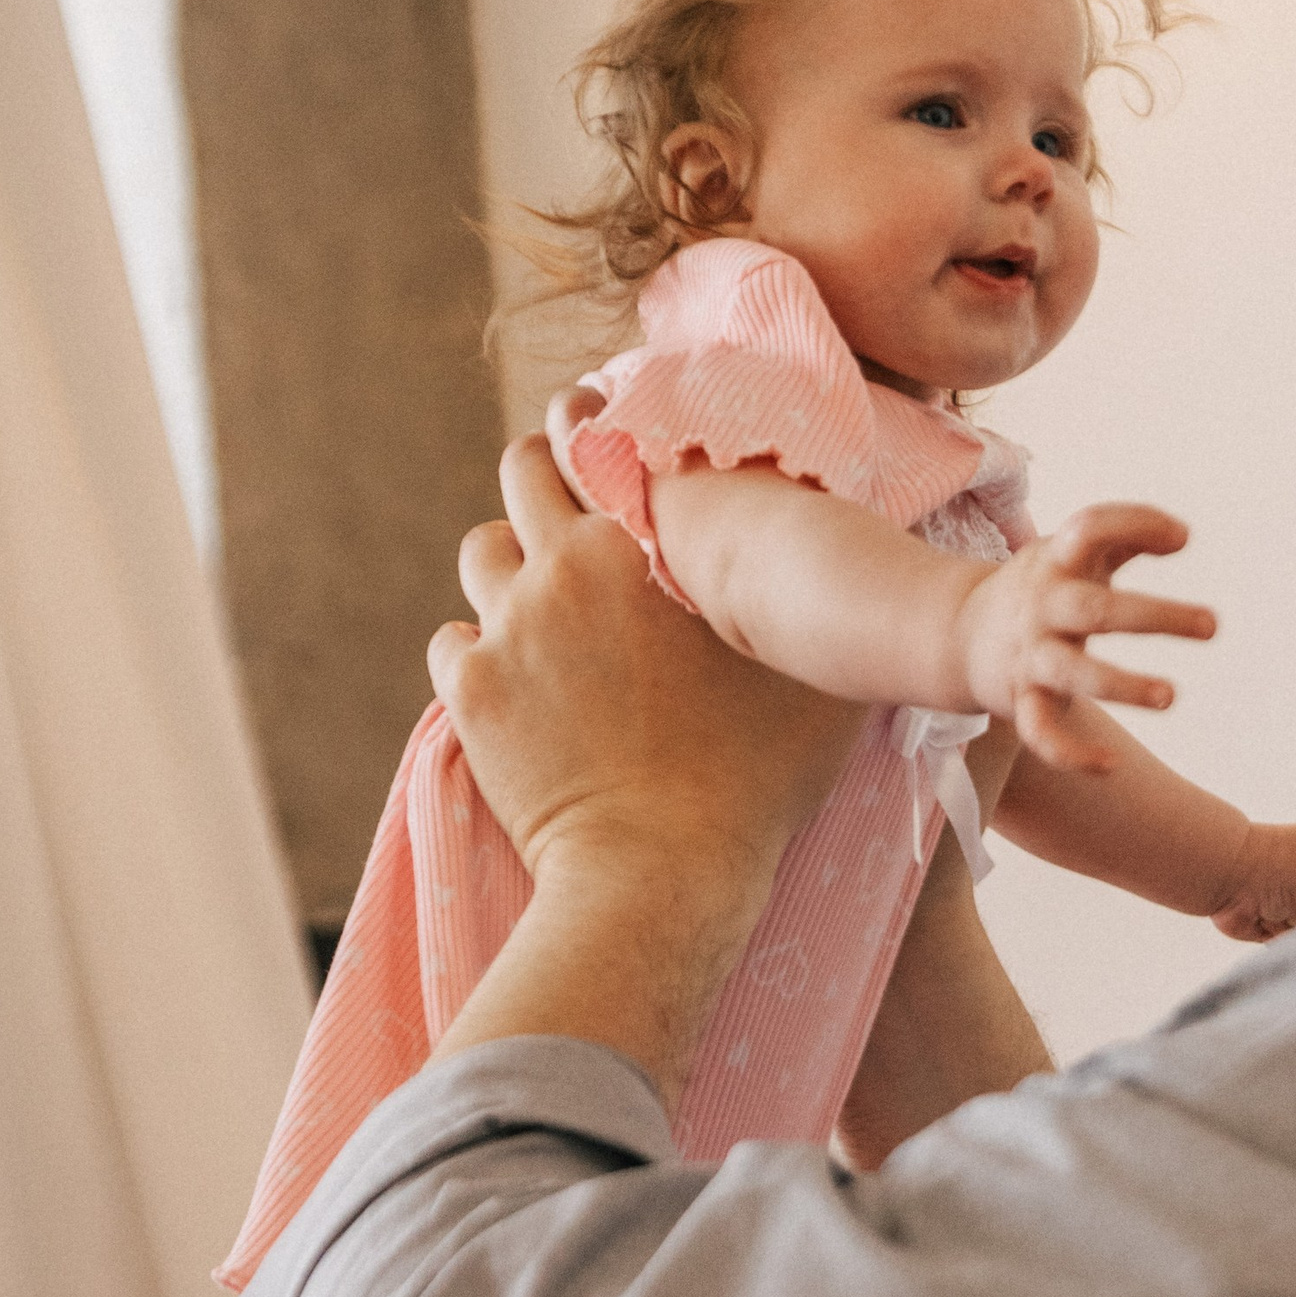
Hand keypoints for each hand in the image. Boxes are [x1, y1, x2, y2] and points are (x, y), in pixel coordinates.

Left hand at [430, 434, 862, 891]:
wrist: (658, 874)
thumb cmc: (753, 778)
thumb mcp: (814, 674)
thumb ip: (811, 597)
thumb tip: (841, 553)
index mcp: (641, 542)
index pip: (596, 436)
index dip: (597, 424)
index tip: (600, 422)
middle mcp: (562, 566)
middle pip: (520, 472)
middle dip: (541, 478)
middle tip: (567, 506)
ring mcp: (508, 628)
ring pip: (482, 553)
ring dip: (510, 568)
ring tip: (547, 607)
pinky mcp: (472, 691)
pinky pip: (454, 641)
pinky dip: (480, 652)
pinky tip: (517, 680)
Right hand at [954, 506, 1218, 772]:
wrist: (958, 633)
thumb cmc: (1042, 587)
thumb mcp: (1073, 550)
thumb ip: (1128, 533)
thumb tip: (1183, 536)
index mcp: (1057, 560)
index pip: (1091, 529)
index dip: (1137, 525)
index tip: (1183, 539)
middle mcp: (1043, 606)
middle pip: (1095, 610)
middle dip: (1153, 617)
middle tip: (1212, 625)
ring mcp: (1031, 655)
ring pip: (1072, 674)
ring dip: (1121, 686)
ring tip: (1170, 697)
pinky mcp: (1019, 699)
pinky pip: (1041, 732)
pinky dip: (1070, 754)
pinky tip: (1111, 765)